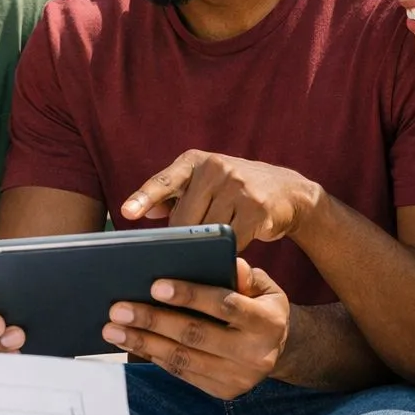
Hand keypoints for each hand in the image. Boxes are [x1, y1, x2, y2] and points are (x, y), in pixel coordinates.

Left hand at [101, 258, 289, 399]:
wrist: (279, 349)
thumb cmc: (260, 306)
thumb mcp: (262, 286)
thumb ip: (243, 275)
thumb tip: (227, 262)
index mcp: (268, 322)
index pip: (225, 306)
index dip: (190, 295)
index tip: (155, 286)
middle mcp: (256, 354)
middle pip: (196, 335)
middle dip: (153, 320)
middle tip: (118, 308)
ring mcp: (239, 378)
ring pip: (183, 359)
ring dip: (143, 343)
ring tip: (113, 329)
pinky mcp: (223, 391)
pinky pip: (182, 373)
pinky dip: (154, 357)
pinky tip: (132, 343)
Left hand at [122, 149, 323, 249]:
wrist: (288, 191)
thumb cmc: (236, 190)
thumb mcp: (206, 183)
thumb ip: (174, 195)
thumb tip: (144, 214)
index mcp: (197, 161)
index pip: (165, 181)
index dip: (144, 198)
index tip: (126, 213)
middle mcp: (217, 169)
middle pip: (185, 218)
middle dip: (182, 238)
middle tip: (182, 252)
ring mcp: (239, 188)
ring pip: (207, 232)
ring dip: (206, 247)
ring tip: (208, 251)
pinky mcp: (257, 210)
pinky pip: (232, 241)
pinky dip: (227, 252)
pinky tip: (230, 253)